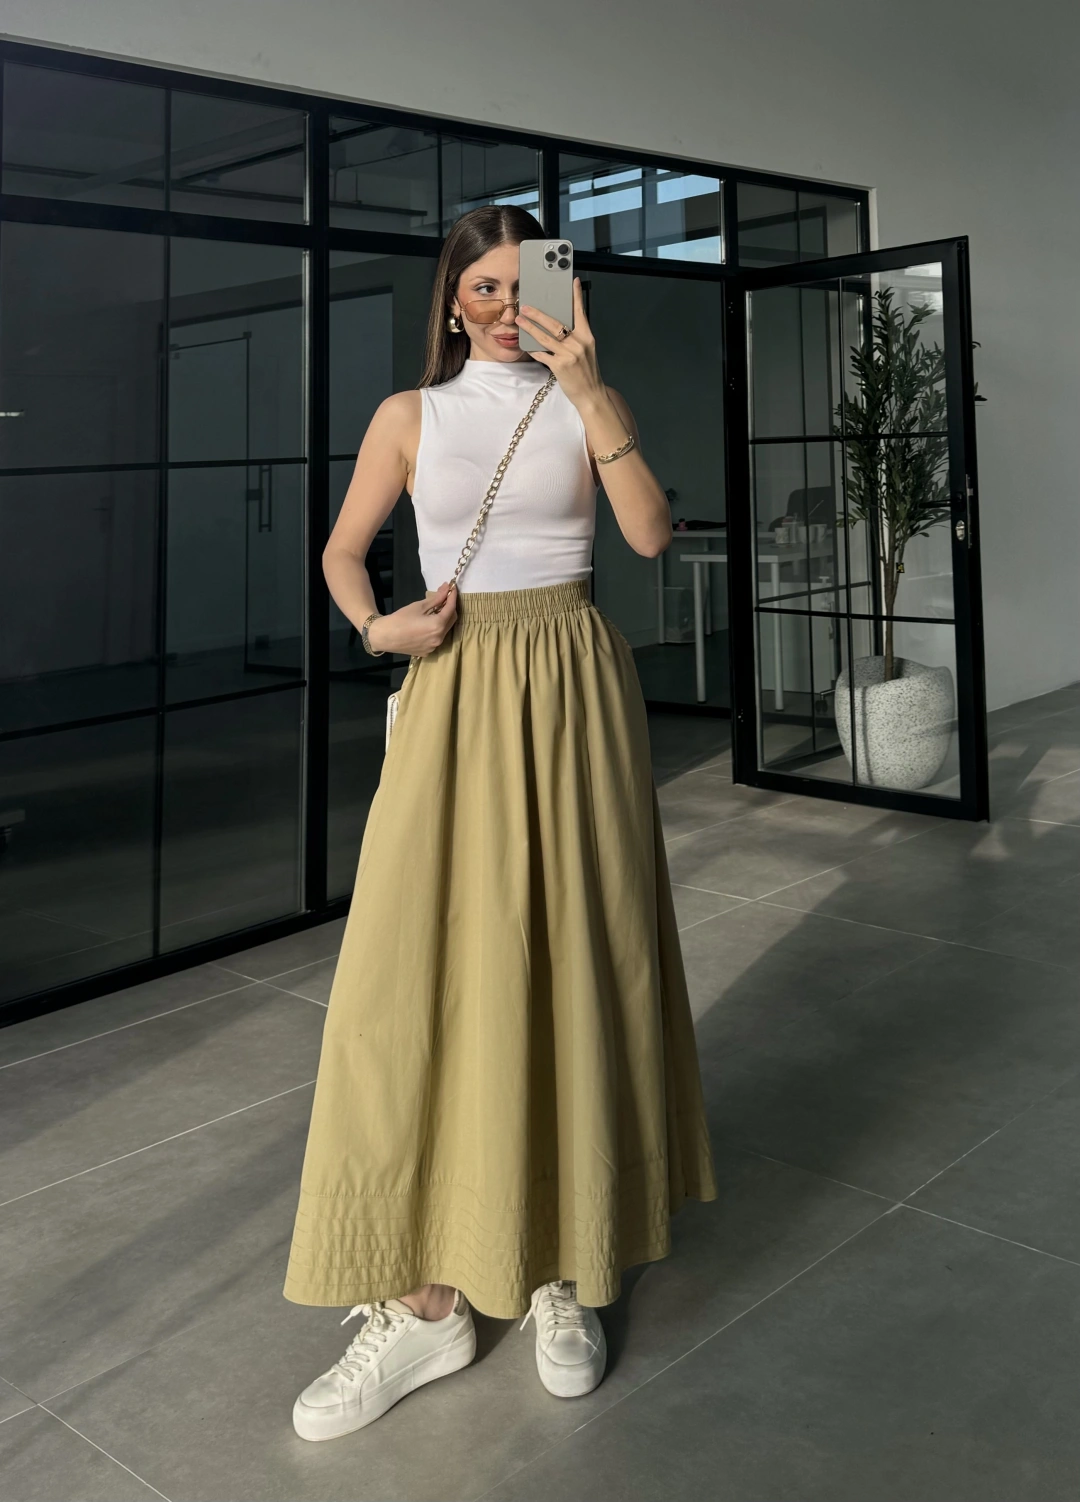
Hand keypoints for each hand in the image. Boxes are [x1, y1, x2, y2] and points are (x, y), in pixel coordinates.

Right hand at [367, 580, 457, 656]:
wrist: (384, 636)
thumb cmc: (400, 619)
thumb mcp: (419, 606)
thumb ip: (436, 599)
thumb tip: (446, 589)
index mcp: (438, 626)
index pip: (451, 609)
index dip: (452, 597)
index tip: (452, 588)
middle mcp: (439, 638)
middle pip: (451, 620)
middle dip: (450, 608)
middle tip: (445, 597)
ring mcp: (434, 647)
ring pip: (445, 630)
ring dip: (444, 619)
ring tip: (437, 609)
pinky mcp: (428, 652)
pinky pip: (437, 638)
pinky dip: (437, 629)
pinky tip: (429, 623)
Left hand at [515, 278, 605, 410]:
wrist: (591, 394)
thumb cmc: (587, 372)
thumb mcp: (586, 351)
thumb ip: (576, 337)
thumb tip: (560, 326)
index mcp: (587, 337)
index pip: (580, 312)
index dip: (576, 296)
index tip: (573, 282)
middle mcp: (578, 343)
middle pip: (555, 323)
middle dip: (538, 314)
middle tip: (526, 307)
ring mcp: (569, 355)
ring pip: (545, 337)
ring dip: (530, 328)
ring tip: (520, 320)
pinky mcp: (559, 366)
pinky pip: (542, 354)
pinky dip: (533, 349)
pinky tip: (525, 344)